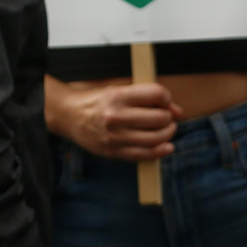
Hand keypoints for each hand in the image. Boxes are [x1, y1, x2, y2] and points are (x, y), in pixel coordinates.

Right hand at [47, 79, 181, 160]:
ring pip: (155, 138)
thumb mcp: (120, 91)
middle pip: (159, 118)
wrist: (70, 116)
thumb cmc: (98, 102)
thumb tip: (176, 111)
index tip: (165, 102)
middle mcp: (117, 117)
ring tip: (166, 130)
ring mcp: (115, 137)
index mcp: (118, 96)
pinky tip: (166, 147)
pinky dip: (160, 151)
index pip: (156, 94)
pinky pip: (144, 155)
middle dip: (168, 118)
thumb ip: (147, 99)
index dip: (167, 98)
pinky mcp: (114, 152)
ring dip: (167, 134)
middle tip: (167, 119)